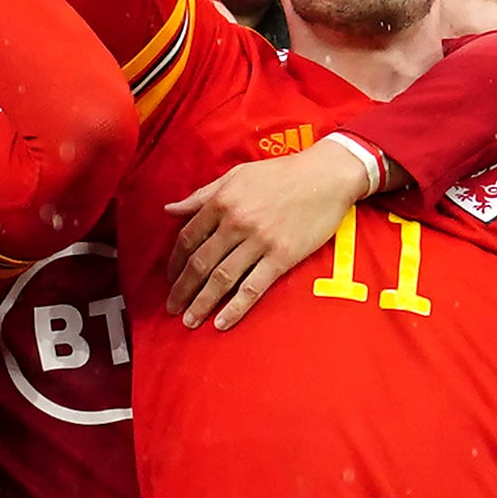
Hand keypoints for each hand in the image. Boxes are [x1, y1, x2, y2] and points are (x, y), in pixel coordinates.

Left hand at [161, 139, 381, 327]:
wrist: (326, 175)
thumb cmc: (281, 173)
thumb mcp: (236, 175)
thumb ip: (202, 195)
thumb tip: (170, 210)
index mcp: (222, 201)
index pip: (188, 237)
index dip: (175, 262)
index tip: (170, 278)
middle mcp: (236, 222)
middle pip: (200, 262)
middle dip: (182, 289)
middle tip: (171, 308)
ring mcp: (259, 241)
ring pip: (222, 278)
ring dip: (202, 303)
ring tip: (189, 320)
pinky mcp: (282, 257)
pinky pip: (253, 287)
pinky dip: (235, 307)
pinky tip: (221, 323)